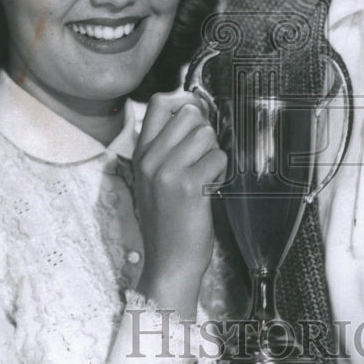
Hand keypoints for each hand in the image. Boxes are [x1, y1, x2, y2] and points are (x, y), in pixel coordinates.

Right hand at [133, 91, 225, 317]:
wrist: (170, 261)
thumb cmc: (169, 221)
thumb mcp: (154, 180)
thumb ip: (166, 148)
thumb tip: (194, 113)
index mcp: (141, 154)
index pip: (159, 103)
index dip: (185, 102)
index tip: (197, 117)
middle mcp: (151, 159)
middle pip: (190, 114)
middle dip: (205, 132)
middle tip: (203, 157)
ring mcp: (168, 171)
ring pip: (207, 134)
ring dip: (215, 154)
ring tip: (207, 176)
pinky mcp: (189, 186)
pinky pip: (219, 158)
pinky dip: (222, 173)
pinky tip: (212, 189)